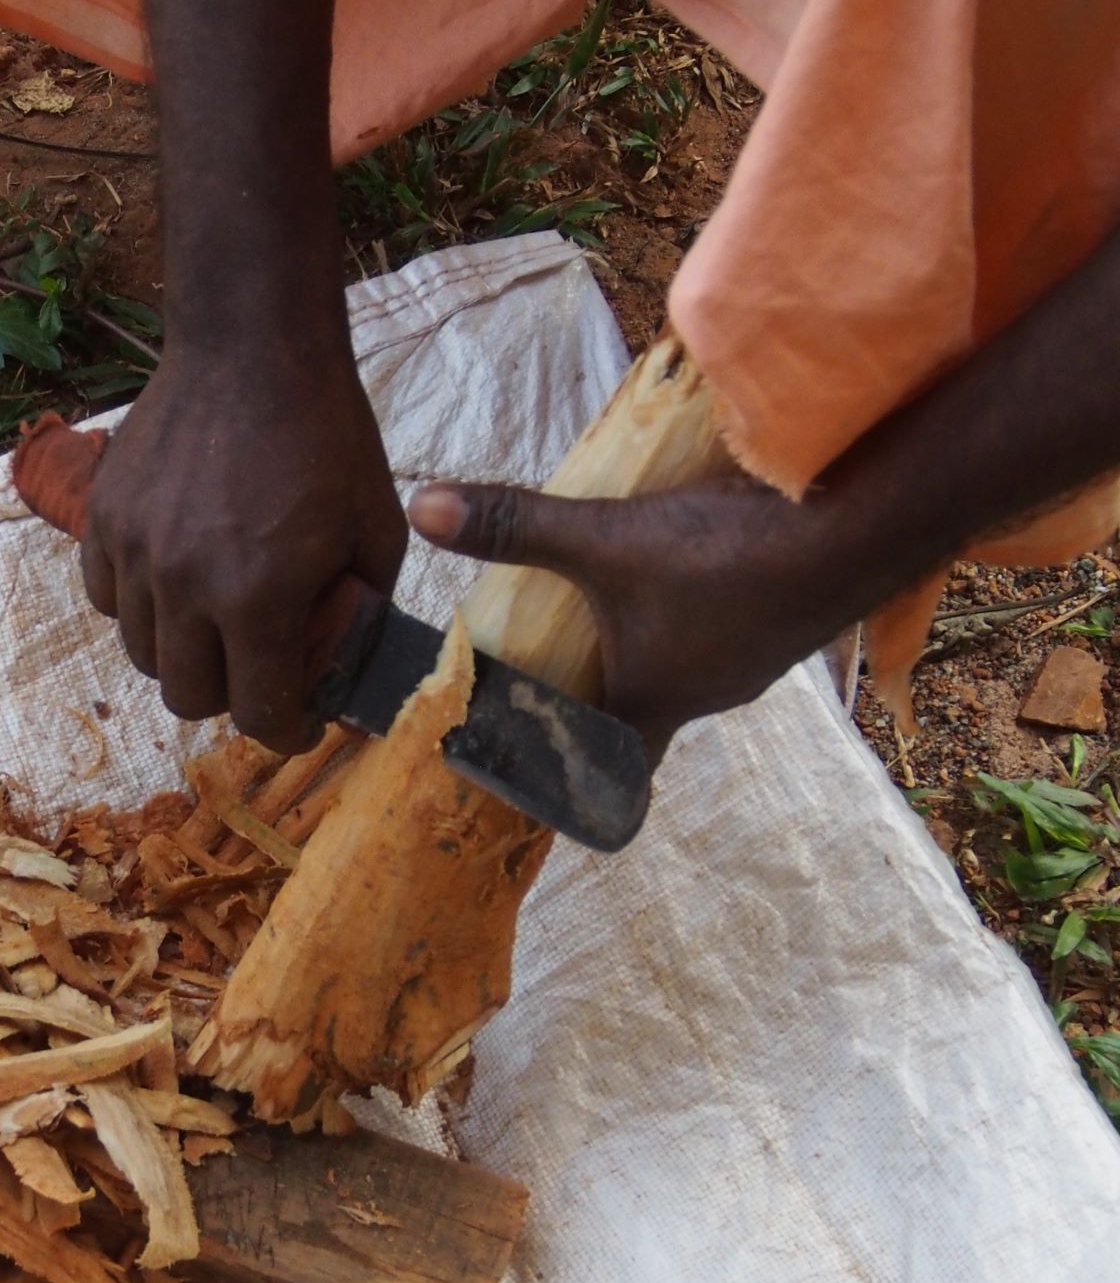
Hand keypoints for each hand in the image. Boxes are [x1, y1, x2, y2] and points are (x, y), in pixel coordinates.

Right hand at [81, 319, 406, 749]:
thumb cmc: (328, 434)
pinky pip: (106, 598)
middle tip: (258, 666)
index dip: (286, 729)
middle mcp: (184, 585)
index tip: (301, 718)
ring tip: (215, 620)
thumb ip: (365, 610)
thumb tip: (349, 669)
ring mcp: (135, 551)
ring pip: (140, 655)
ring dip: (183, 653)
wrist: (252, 346)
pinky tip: (173, 580)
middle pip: (188, 697)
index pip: (257, 713)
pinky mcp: (103, 519)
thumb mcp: (377, 530)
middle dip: (231, 695)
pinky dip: (139, 606)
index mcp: (258, 596)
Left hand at [408, 472, 870, 759]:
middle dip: (593, 703)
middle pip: (637, 720)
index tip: (524, 765)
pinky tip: (681, 577)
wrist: (859, 532)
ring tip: (602, 625)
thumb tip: (422, 509)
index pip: (599, 769)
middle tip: (546, 681)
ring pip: (684, 676)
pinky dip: (692, 621)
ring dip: (645, 656)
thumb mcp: (605, 539)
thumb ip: (515, 526)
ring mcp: (750, 665)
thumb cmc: (725, 557)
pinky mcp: (782, 625)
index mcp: (651, 703)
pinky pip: (723, 638)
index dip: (561, 772)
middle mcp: (703, 697)